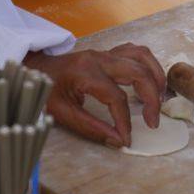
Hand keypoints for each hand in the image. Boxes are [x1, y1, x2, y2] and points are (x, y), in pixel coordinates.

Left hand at [26, 43, 166, 148]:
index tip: (127, 139)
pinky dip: (148, 65)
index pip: (117, 98)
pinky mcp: (107, 53)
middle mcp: (99, 58)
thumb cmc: (44, 89)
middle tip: (153, 122)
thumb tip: (117, 141)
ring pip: (142, 56)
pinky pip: (135, 52)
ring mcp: (105, 52)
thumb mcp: (61, 113)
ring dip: (156, 76)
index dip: (125, 121)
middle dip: (152, 98)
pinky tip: (150, 81)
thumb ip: (90, 128)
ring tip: (160, 99)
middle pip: (138, 72)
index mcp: (86, 73)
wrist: (33, 67)